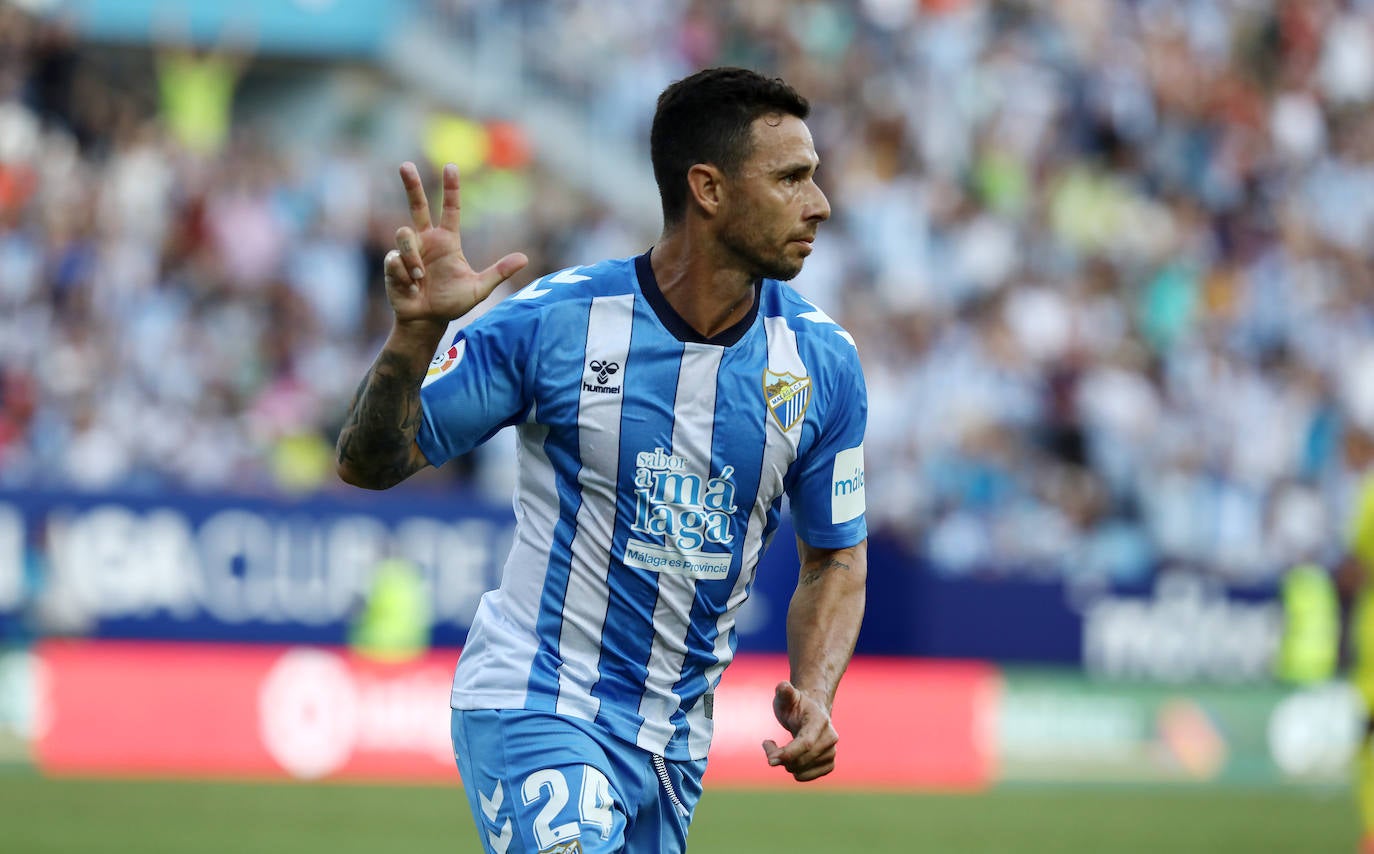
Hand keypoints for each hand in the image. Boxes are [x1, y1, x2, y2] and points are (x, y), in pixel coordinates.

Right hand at [383, 161, 528, 328]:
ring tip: (420, 279)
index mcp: (447, 240)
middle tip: (405, 165)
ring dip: (413, 258)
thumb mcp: (479, 289)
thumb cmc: (452, 303)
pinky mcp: (392, 262)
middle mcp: (426, 239)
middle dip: (411, 184)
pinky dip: (406, 275)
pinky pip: (396, 259)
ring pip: (404, 235)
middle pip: (417, 204)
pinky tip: (411, 287)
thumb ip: (499, 272)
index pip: (450, 209)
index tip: (452, 167)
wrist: (427, 320)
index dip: (451, 188)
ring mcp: (408, 250)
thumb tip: (525, 258)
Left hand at [761, 681, 837, 781]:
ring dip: (785, 763)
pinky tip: (791, 758)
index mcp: (820, 720)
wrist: (811, 713)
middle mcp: (830, 738)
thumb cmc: (795, 704)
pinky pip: (806, 777)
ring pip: (801, 770)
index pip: (805, 743)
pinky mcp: (829, 764)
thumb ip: (784, 692)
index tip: (770, 760)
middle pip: (801, 760)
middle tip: (767, 744)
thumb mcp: (786, 696)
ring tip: (780, 748)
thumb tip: (783, 687)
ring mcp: (832, 752)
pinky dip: (794, 771)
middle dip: (779, 757)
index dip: (788, 753)